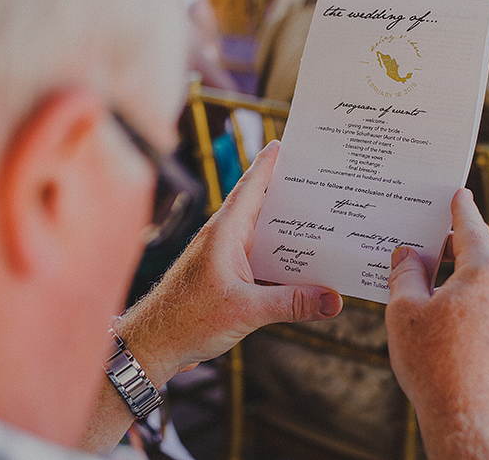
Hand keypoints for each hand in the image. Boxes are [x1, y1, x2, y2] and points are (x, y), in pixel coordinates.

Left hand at [118, 140, 342, 385]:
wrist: (154, 344)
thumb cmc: (187, 320)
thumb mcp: (247, 310)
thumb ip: (292, 303)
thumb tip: (333, 300)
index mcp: (225, 231)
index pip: (251, 186)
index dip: (269, 163)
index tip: (287, 143)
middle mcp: (223, 237)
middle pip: (262, 205)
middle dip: (288, 192)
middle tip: (319, 180)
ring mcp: (223, 257)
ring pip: (262, 234)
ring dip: (287, 229)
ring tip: (321, 220)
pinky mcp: (225, 277)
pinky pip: (259, 258)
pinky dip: (280, 258)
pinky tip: (303, 265)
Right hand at [385, 189, 488, 459]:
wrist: (469, 419)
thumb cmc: (433, 364)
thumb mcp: (404, 311)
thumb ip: (405, 274)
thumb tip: (406, 255)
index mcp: (484, 273)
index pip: (471, 227)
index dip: (460, 207)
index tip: (458, 192)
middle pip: (487, 250)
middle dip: (462, 240)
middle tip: (436, 237)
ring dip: (467, 271)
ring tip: (437, 277)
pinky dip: (476, 296)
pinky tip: (451, 312)